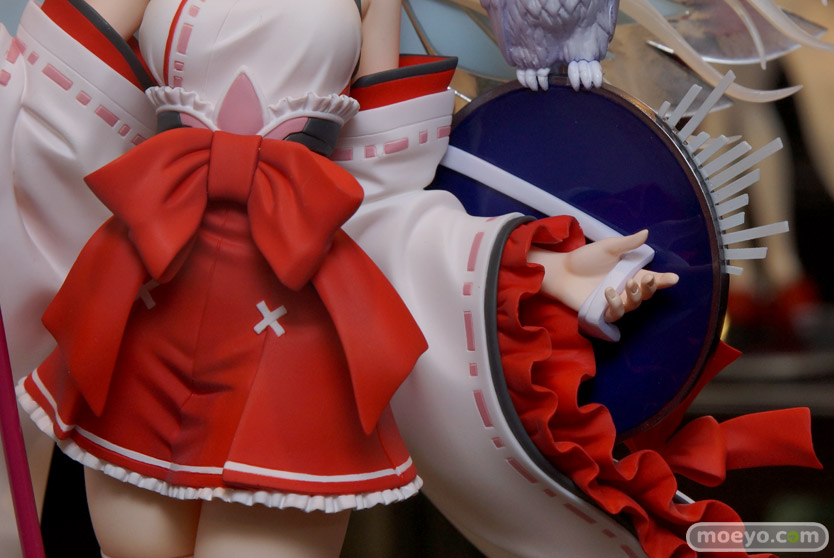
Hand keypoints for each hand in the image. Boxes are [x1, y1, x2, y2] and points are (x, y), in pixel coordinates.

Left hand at [527, 230, 678, 321]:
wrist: (562, 270)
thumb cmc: (585, 258)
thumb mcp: (607, 247)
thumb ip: (627, 243)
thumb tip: (646, 232)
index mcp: (629, 273)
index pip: (651, 279)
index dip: (663, 280)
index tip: (673, 278)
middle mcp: (624, 289)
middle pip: (646, 294)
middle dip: (651, 288)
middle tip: (648, 278)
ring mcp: (614, 302)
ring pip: (633, 305)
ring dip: (635, 296)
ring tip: (627, 284)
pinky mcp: (601, 311)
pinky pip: (615, 313)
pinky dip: (615, 304)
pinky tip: (609, 293)